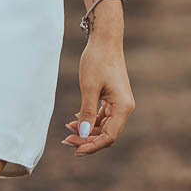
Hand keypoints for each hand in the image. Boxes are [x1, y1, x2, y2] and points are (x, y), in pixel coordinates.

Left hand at [63, 40, 133, 156]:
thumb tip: (83, 134)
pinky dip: (90, 120)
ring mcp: (120, 103)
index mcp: (123, 107)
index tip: (75, 149)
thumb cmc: (97, 61)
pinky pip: (103, 116)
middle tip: (66, 139)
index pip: (109, 136)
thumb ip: (87, 113)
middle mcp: (125, 108)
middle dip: (87, 139)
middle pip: (107, 134)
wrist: (104, 40)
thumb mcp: (89, 88)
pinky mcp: (114, 98)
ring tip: (68, 130)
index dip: (92, 146)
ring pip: (104, 126)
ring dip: (87, 130)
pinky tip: (75, 120)